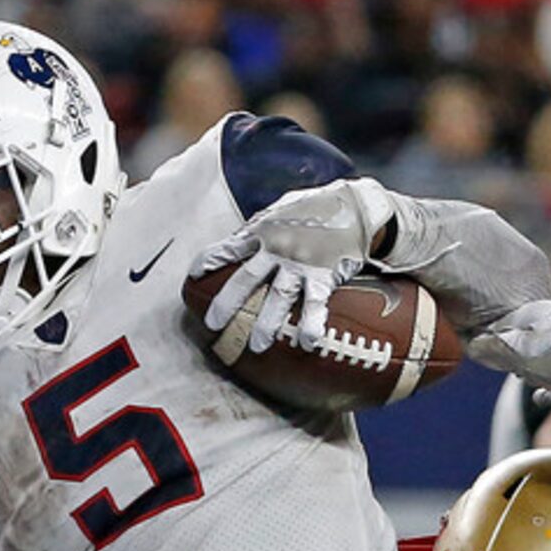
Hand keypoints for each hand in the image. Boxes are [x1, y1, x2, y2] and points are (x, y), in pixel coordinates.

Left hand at [192, 176, 397, 352]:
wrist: (357, 203)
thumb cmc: (317, 207)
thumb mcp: (284, 207)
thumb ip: (263, 224)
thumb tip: (242, 237)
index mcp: (264, 230)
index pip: (229, 248)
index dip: (210, 260)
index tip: (193, 275)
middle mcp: (278, 248)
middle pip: (246, 280)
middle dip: (228, 303)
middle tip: (213, 324)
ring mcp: (301, 263)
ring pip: (279, 297)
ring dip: (267, 323)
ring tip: (257, 347)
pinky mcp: (324, 274)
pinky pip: (316, 303)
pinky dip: (312, 322)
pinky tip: (307, 342)